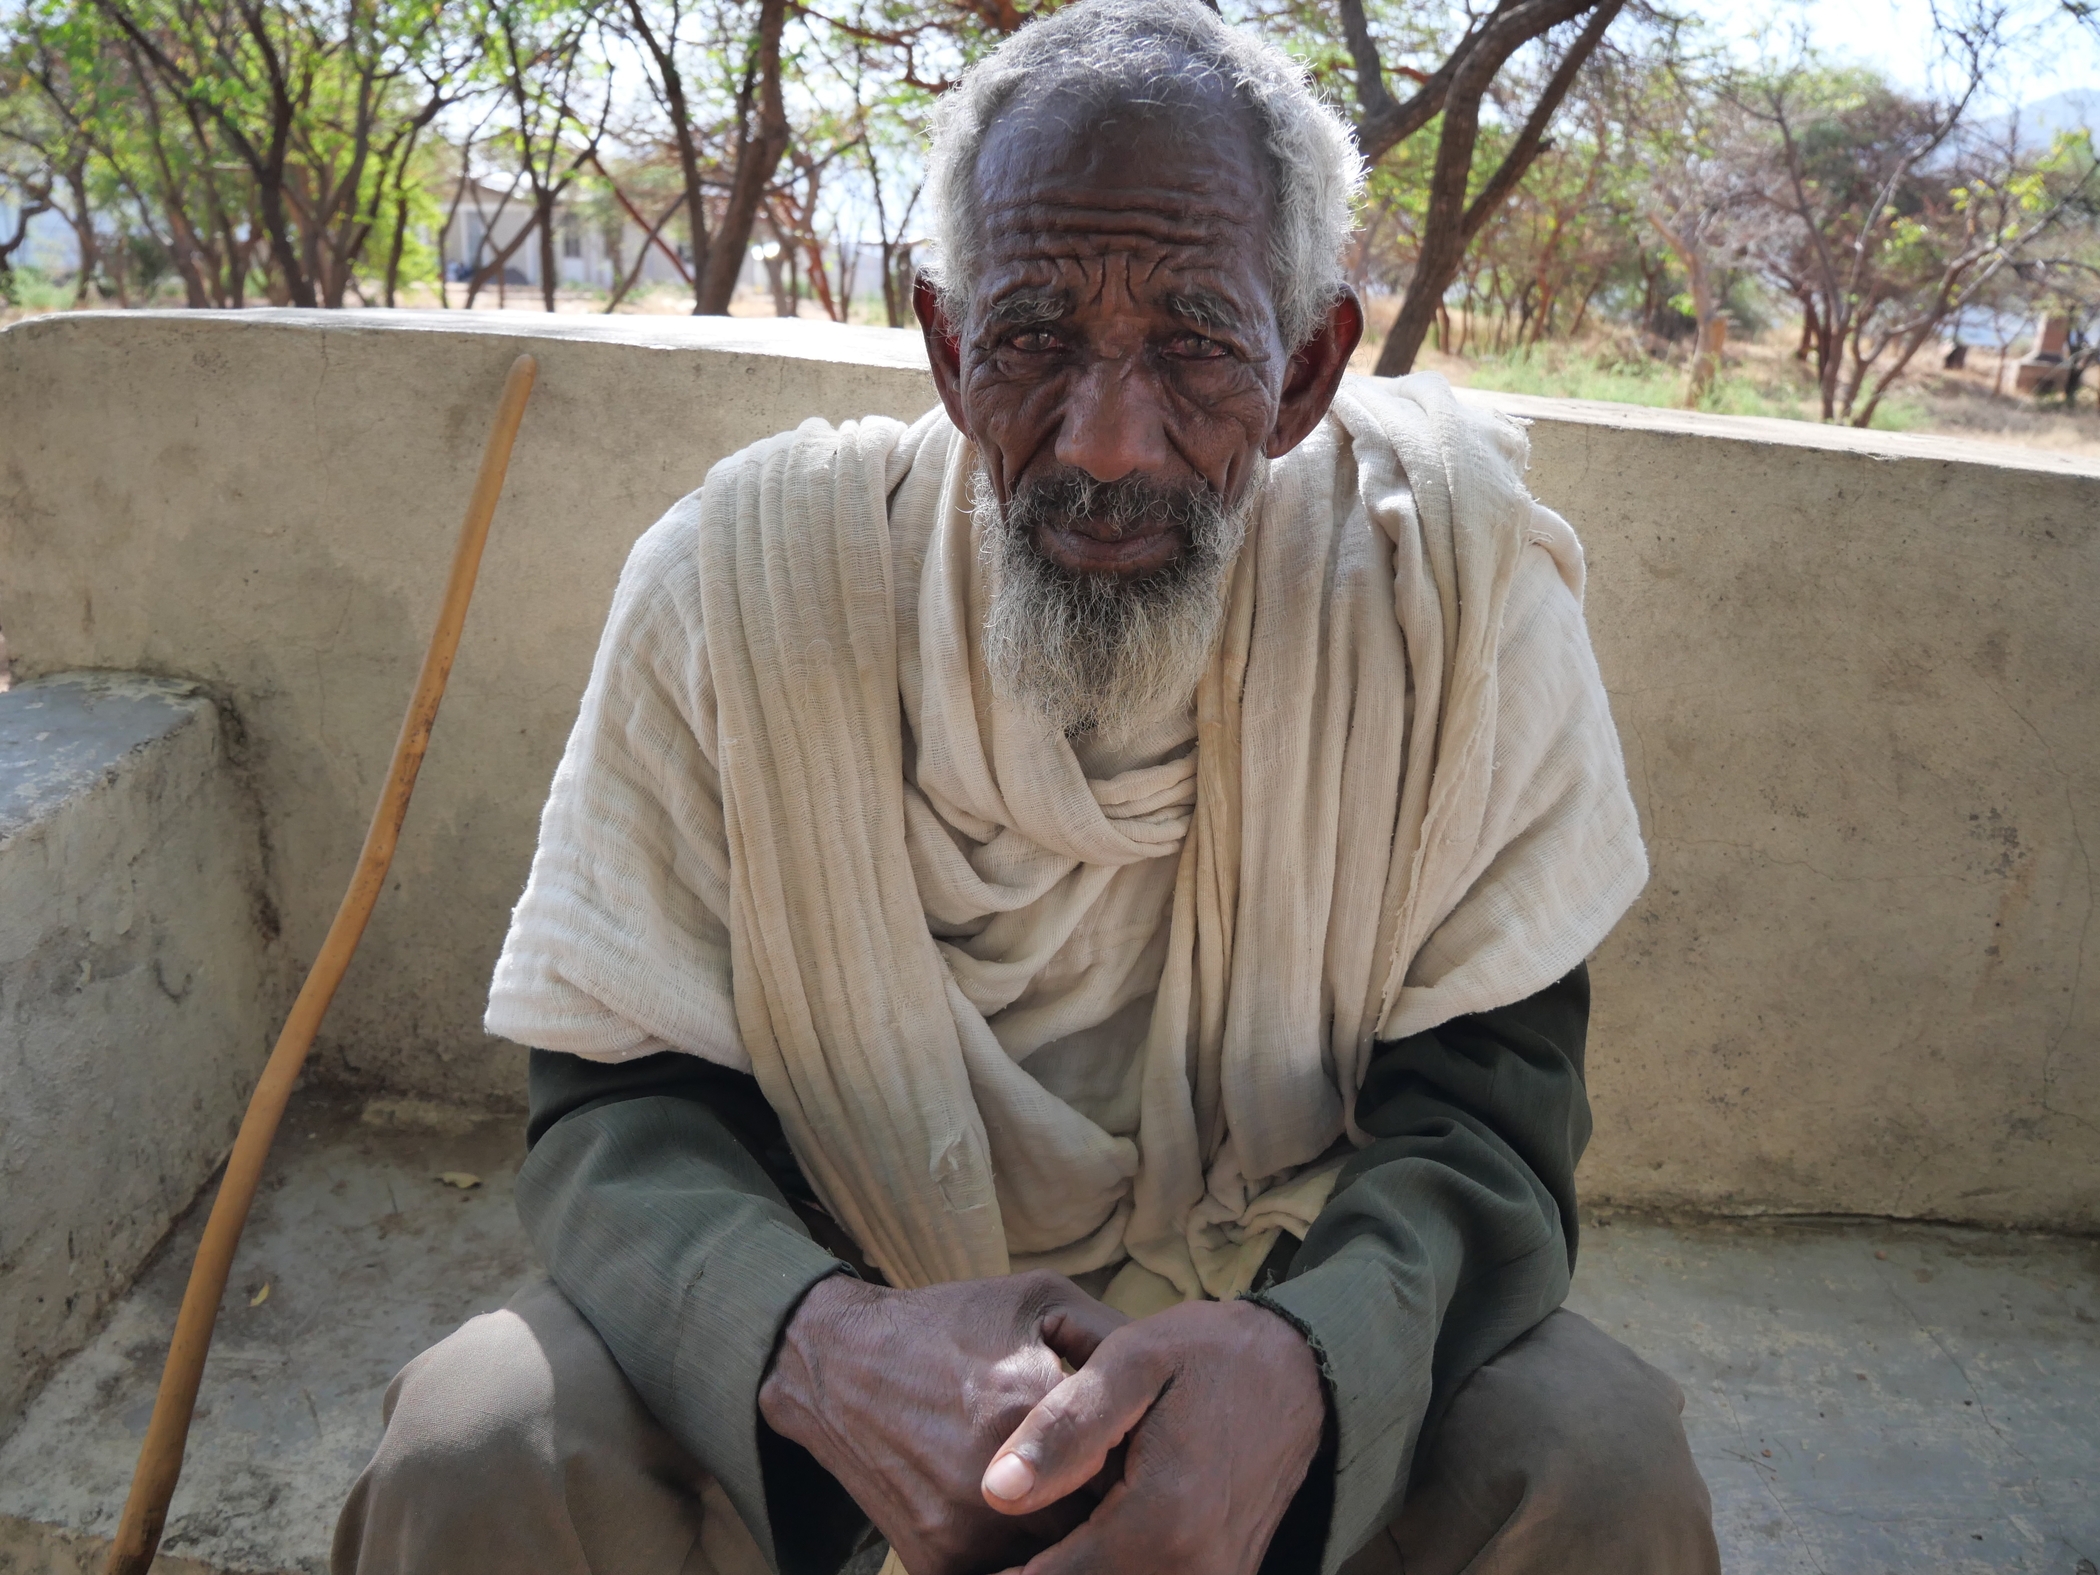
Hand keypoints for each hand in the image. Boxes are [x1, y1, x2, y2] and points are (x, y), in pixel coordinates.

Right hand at [758, 1270, 1126, 1574]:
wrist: (840, 1364)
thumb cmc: (950, 1323)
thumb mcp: (1036, 1300)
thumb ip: (1109, 1336)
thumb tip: (1171, 1373)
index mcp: (1033, 1407)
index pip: (1129, 1467)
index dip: (1144, 1465)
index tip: (1149, 1454)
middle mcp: (1002, 1478)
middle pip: (1100, 1525)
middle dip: (1114, 1510)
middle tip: (1119, 1490)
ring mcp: (967, 1530)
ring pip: (1059, 1561)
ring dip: (1072, 1539)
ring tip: (1072, 1503)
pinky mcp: (938, 1563)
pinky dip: (1029, 1559)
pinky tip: (1030, 1521)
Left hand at [978, 1299, 1325, 1574]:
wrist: (1299, 1373)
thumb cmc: (1207, 1358)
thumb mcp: (1132, 1362)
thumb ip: (1065, 1426)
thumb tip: (995, 1491)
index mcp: (1161, 1521)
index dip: (1000, 1568)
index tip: (975, 1539)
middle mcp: (1193, 1570)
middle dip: (1031, 1567)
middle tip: (1000, 1541)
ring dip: (1071, 1566)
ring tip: (1034, 1536)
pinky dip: (1106, 1566)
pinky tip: (1080, 1534)